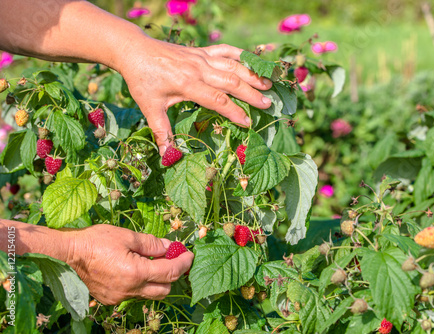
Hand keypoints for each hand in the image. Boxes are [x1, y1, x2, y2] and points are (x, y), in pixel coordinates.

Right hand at [64, 224, 192, 304]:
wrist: (70, 251)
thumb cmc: (98, 239)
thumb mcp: (128, 236)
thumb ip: (152, 244)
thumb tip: (170, 247)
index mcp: (136, 273)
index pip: (170, 272)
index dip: (184, 263)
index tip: (190, 254)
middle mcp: (130, 290)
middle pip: (164, 289)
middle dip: (173, 274)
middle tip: (174, 258)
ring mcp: (119, 297)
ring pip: (150, 294)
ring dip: (157, 281)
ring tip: (154, 262)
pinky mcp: (111, 299)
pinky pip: (135, 294)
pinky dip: (141, 284)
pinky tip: (137, 269)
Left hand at [118, 38, 272, 154]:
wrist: (134, 50)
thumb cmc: (142, 80)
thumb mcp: (149, 107)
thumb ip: (162, 131)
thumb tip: (167, 157)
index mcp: (187, 84)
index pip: (217, 99)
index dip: (234, 112)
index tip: (248, 123)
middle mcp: (198, 69)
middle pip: (231, 81)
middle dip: (251, 94)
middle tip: (268, 104)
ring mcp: (201, 57)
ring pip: (232, 65)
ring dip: (251, 74)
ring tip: (269, 85)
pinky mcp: (201, 51)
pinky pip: (225, 50)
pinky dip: (241, 55)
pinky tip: (254, 61)